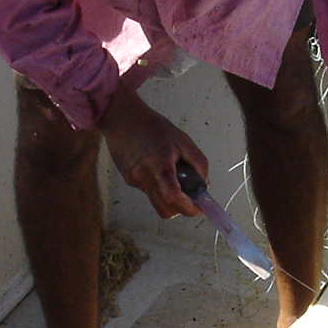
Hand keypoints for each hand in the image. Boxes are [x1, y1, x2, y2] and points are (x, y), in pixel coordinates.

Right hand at [96, 87, 206, 217]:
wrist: (122, 117)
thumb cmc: (153, 126)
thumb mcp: (183, 140)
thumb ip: (198, 163)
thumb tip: (204, 185)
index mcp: (159, 165)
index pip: (172, 197)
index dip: (187, 208)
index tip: (198, 209)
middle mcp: (144, 176)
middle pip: (165, 209)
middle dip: (181, 209)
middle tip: (191, 199)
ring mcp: (134, 180)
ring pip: (156, 202)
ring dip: (170, 198)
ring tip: (174, 177)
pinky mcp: (129, 179)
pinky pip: (148, 191)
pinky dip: (158, 186)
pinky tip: (156, 167)